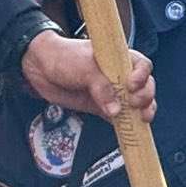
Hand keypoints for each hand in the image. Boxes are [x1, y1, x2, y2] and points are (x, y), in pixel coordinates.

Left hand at [20, 32, 155, 121]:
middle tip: (135, 103)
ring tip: (142, 119)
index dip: (142, 76)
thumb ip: (101, 87)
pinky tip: (130, 128)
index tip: (132, 85)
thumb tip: (115, 110)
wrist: (40, 67)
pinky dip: (128, 124)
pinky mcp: (102, 108)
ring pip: (137, 104)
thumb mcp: (85, 68)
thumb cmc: (64, 57)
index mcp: (119, 58)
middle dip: (145, 96)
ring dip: (143, 111)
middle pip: (145, 86)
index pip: (142, 66)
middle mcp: (119, 75)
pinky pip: (121, 118)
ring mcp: (112, 93)